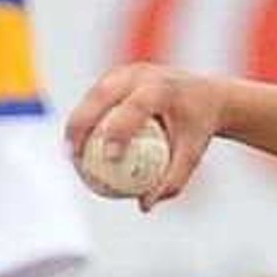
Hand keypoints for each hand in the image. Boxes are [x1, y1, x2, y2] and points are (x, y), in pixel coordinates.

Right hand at [66, 63, 226, 211]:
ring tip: (69, 153)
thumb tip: (143, 206)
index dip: (117, 130)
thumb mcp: (192, 155)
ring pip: (93, 95)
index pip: (135, 107)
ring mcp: (127, 71)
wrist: (207, 95)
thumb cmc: (198, 129)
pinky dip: (85, 118)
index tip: (108, 157)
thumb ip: (172, 181)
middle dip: (81, 123)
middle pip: (102, 95)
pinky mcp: (118, 75)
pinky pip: (95, 97)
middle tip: (73, 155)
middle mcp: (142, 74)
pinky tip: (77, 145)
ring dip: (77, 121)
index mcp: (163, 89)